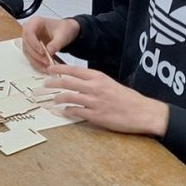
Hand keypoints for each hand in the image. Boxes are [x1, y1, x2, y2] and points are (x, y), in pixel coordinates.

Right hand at [21, 16, 79, 69]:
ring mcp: (28, 39)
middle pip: (26, 44)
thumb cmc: (64, 29)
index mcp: (35, 22)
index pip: (29, 33)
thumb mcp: (62, 36)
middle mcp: (29, 29)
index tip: (43, 52)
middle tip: (46, 61)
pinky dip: (36, 62)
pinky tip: (44, 67)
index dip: (34, 43)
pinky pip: (30, 56)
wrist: (66, 31)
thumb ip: (55, 44)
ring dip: (36, 61)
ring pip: (27, 52)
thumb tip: (48, 53)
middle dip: (36, 55)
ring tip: (46, 67)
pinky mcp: (31, 47)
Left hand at [42, 64, 169, 136]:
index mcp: (99, 77)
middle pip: (66, 83)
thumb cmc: (129, 98)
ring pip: (68, 97)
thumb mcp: (111, 84)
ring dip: (56, 99)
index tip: (49, 69)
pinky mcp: (96, 116)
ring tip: (50, 101)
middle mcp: (94, 87)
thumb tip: (81, 83)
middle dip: (51, 84)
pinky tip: (62, 112)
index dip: (59, 69)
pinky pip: (76, 112)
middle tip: (42, 86)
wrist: (143, 112)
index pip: (74, 70)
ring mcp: (94, 102)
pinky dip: (67, 112)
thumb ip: (96, 83)